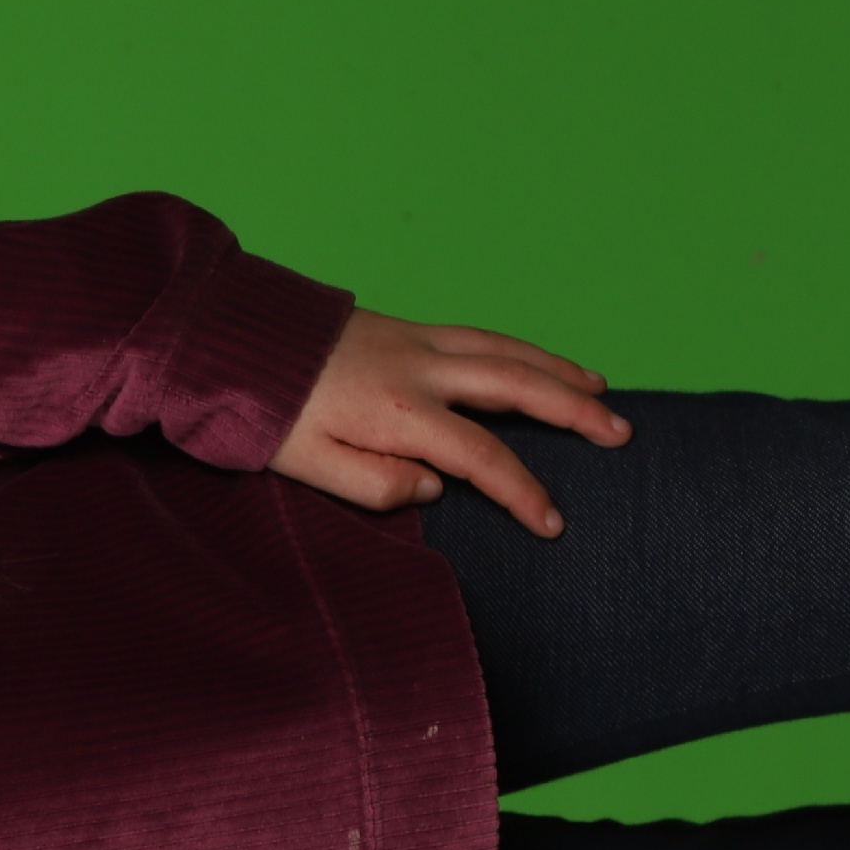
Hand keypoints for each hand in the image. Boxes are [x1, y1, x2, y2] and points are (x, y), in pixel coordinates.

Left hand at [277, 309, 630, 536]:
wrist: (230, 342)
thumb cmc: (263, 412)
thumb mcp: (307, 467)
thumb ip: (375, 485)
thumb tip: (436, 487)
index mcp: (398, 414)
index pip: (481, 456)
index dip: (522, 491)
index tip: (551, 523)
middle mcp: (420, 370)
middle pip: (516, 387)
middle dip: (574, 412)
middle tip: (619, 435)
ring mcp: (416, 341)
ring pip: (506, 351)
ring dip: (558, 371)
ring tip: (600, 391)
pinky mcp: (406, 327)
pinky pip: (482, 335)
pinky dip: (521, 347)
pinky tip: (538, 360)